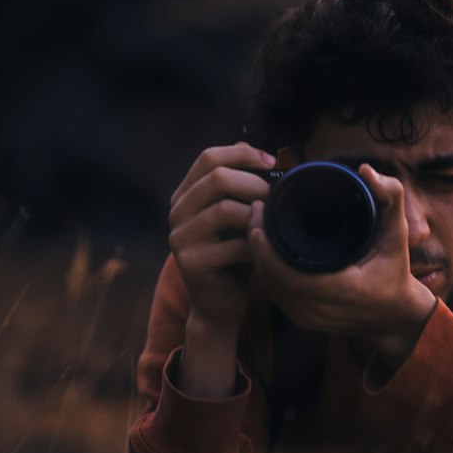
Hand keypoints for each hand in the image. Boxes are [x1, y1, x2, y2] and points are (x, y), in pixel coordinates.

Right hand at [169, 142, 275, 338]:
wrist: (219, 304)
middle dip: (254, 184)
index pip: (209, 157)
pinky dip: (255, 246)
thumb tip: (254, 148)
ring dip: (256, 215)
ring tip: (270, 225)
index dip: (242, 154)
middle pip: (217, 177)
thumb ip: (238, 185)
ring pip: (224, 209)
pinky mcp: (191, 262)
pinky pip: (233, 245)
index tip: (270, 162)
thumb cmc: (232, 256)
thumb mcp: (235, 216)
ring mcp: (180, 237)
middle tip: (275, 197)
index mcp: (185, 195)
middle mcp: (176, 212)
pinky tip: (263, 251)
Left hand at [248, 164, 435, 369]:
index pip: (290, 275)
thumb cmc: (395, 271)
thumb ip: (390, 198)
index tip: (260, 218)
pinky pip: (275, 296)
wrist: (395, 315)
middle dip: (258, 246)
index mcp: (343, 289)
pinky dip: (267, 273)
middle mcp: (322, 310)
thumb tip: (365, 171)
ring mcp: (310, 319)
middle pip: (272, 279)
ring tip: (257, 227)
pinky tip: (264, 251)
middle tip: (256, 212)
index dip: (267, 250)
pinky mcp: (303, 321)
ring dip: (259, 258)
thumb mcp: (398, 233)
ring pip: (270, 288)